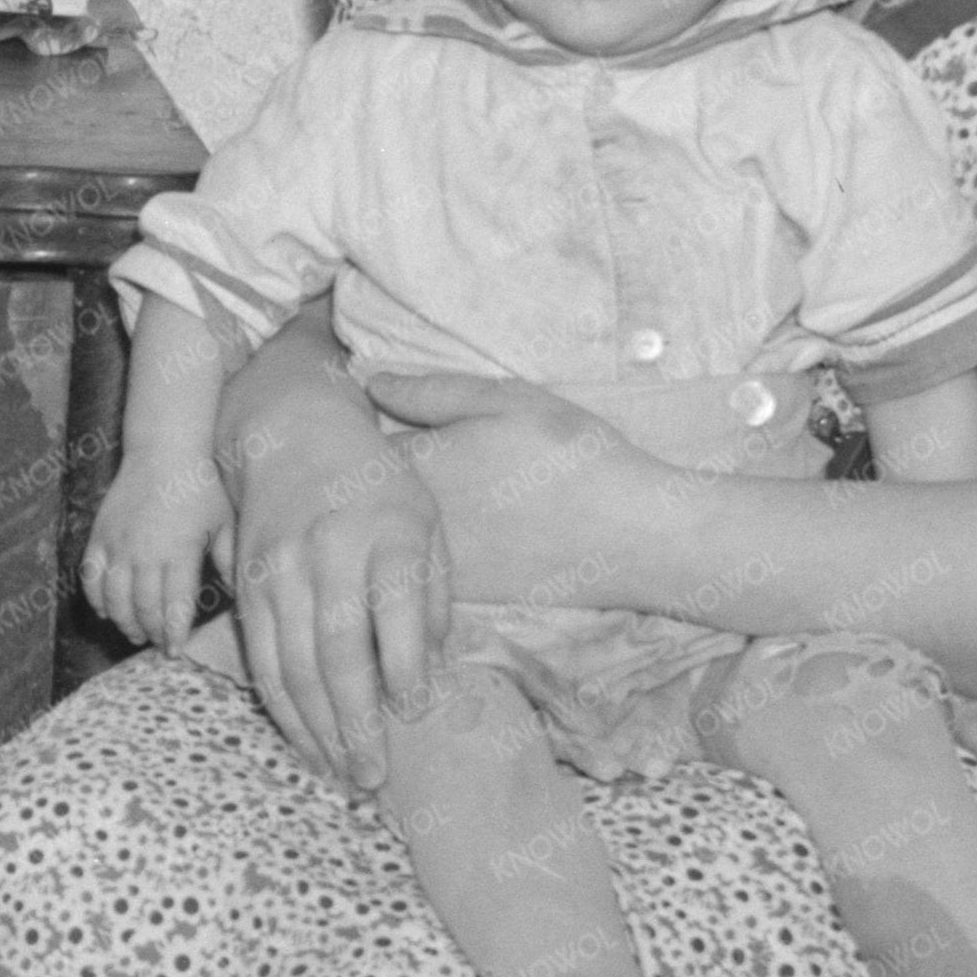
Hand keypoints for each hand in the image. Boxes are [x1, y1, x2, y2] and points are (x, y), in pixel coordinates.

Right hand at [80, 450, 227, 656]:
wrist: (164, 449)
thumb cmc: (201, 486)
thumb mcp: (223, 523)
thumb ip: (229, 561)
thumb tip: (242, 596)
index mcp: (179, 552)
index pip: (173, 606)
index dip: (173, 634)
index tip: (175, 651)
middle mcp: (145, 552)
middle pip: (143, 607)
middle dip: (151, 632)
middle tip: (159, 645)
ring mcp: (118, 543)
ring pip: (114, 597)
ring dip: (123, 620)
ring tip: (135, 633)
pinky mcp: (100, 534)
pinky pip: (90, 575)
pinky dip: (95, 597)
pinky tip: (105, 610)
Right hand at [211, 359, 445, 795]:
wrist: (293, 435)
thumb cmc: (378, 487)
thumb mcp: (427, 522)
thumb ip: (431, 597)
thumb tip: (431, 677)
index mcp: (387, 534)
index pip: (396, 613)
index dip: (406, 670)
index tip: (416, 713)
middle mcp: (328, 553)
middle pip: (337, 651)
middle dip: (356, 723)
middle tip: (374, 778)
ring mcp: (279, 571)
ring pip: (292, 664)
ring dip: (317, 728)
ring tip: (343, 774)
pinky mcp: (248, 586)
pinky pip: (260, 657)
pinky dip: (281, 706)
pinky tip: (304, 740)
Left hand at [369, 374, 673, 607]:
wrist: (634, 537)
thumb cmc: (571, 456)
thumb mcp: (506, 401)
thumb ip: (432, 391)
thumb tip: (371, 382)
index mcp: (415, 464)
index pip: (349, 445)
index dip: (344, 432)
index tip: (342, 420)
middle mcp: (410, 520)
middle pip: (356, 500)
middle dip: (352, 481)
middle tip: (354, 457)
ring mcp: (432, 562)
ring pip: (380, 541)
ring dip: (376, 523)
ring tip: (395, 499)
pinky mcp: (460, 595)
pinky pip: (412, 574)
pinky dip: (407, 558)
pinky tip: (423, 541)